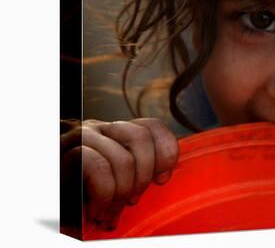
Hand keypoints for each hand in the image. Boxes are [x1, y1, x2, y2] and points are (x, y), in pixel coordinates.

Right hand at [61, 118, 179, 230]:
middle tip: (132, 200)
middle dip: (143, 176)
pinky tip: (98, 210)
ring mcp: (80, 138)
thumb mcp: (113, 180)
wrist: (42, 207)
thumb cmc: (78, 197)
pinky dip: (104, 193)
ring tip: (111, 212)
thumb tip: (163, 178)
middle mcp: (98, 130)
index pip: (151, 127)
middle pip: (141, 138)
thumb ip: (135, 172)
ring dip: (122, 191)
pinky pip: (97, 167)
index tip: (162, 180)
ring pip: (122, 158)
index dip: (165, 150)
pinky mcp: (64, 153)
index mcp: (113, 133)